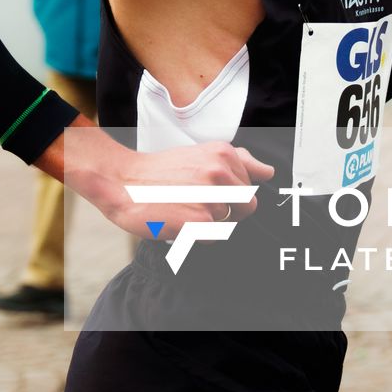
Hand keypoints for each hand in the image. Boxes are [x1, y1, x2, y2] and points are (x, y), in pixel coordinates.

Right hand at [47, 122, 274, 237]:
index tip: (208, 189)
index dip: (231, 192)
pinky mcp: (199, 221)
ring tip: (184, 209)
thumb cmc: (161, 171)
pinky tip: (179, 221)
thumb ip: (239, 161)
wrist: (122, 182)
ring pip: (229, 223)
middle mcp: (220, 172)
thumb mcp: (202, 154)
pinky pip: (214, 238)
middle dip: (228, 210)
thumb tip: (268, 172)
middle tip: (197, 202)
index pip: (250, 185)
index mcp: (223, 153)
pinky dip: (198, 236)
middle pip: (247, 206)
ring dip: (209, 223)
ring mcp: (210, 197)